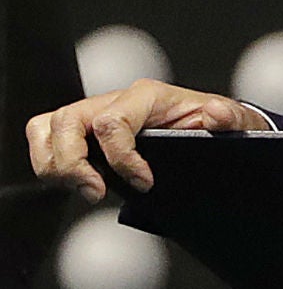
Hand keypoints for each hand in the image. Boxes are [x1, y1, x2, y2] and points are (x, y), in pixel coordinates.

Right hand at [25, 81, 266, 200]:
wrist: (208, 128)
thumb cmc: (214, 125)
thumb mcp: (232, 122)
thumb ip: (229, 118)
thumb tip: (217, 115)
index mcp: (148, 96)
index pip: (112, 122)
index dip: (121, 158)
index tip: (143, 183)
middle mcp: (115, 101)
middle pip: (68, 121)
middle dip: (73, 164)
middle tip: (96, 192)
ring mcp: (94, 113)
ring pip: (47, 126)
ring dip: (54, 164)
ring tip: (85, 188)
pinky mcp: (82, 130)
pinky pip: (45, 135)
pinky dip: (47, 160)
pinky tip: (74, 181)